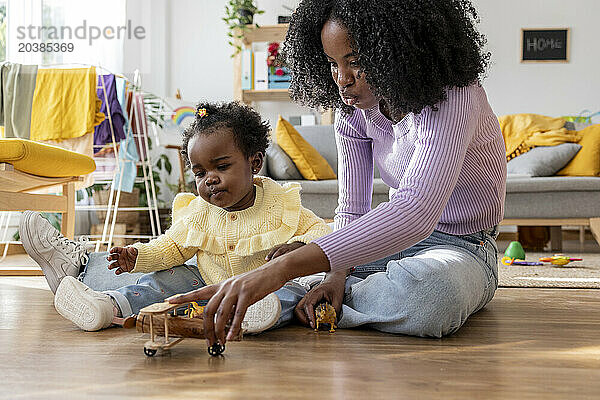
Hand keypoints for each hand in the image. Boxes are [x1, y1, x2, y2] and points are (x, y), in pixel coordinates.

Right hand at [107, 246, 137, 274]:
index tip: (110, 251)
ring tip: (109, 267)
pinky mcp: (123, 268)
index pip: (116, 249)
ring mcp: (120, 263)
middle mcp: (119, 257)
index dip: (112, 250)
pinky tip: (117, 272)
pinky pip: (119, 270)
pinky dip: (117, 272)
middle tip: (109, 259)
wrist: (139, 260)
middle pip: (112, 257)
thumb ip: (132, 250)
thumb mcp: (134, 251)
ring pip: (114, 264)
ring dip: (111, 266)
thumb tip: (131, 248)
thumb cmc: (135, 254)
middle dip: (109, 258)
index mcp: (122, 251)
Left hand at [167, 243, 330, 345]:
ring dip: (220, 330)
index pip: (199, 292)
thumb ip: (230, 301)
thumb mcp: (239, 290)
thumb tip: (224, 320)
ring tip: (221, 342)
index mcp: (221, 285)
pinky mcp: (248, 293)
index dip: (183, 297)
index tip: (169, 301)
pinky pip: (238, 313)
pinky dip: (234, 326)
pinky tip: (232, 336)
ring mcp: (236, 289)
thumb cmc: (257, 282)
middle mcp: (226, 286)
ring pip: (222, 313)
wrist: (274, 271)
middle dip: (207, 328)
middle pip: (209, 309)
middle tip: (209, 342)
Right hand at [294, 270, 345, 328]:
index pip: (308, 305)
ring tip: (313, 324)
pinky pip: (303, 310)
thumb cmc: (336, 286)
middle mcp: (309, 295)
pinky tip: (314, 320)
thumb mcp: (338, 299)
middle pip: (298, 309)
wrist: (335, 279)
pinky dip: (306, 317)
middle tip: (312, 325)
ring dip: (303, 319)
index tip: (313, 324)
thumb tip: (332, 323)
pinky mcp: (309, 301)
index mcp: (316, 293)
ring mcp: (308, 298)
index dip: (309, 316)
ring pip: (299, 310)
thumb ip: (335, 311)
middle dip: (303, 319)